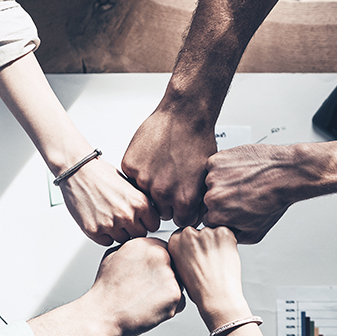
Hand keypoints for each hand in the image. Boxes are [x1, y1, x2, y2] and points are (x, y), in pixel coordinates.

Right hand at [31, 237, 184, 335]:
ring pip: (180, 284)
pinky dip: (170, 309)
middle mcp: (159, 255)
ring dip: (168, 293)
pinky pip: (181, 301)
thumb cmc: (105, 291)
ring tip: (146, 300)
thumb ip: (135, 249)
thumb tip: (146, 251)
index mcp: (145, 243)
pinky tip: (150, 309)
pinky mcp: (175, 294)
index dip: (160, 266)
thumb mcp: (113, 257)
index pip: (166, 251)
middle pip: (176, 266)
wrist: (102, 315)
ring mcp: (169, 274)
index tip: (152, 276)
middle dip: (167, 279)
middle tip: (149, 291)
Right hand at [59, 157, 159, 245]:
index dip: (147, 222)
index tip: (141, 219)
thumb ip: (141, 202)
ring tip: (109, 215)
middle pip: (139, 234)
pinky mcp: (94, 231)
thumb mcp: (130, 184)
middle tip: (123, 217)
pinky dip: (104, 234)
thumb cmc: (101, 173)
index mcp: (140, 203)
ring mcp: (110, 225)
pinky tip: (100, 220)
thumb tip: (151, 216)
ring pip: (122, 239)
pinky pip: (106, 242)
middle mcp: (127, 215)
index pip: (154, 225)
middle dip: (133, 228)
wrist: (77, 171)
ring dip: (118, 231)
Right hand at [122, 110, 217, 226]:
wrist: (184, 115)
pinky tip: (150, 158)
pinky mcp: (130, 166)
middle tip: (169, 182)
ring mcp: (144, 180)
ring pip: (144, 195)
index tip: (179, 203)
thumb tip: (195, 215)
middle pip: (160, 211)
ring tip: (160, 168)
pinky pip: (132, 178)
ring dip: (150, 186)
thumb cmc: (198, 140)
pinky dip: (139, 170)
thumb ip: (198, 200)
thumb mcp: (206, 176)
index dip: (179, 211)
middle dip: (165, 200)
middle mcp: (163, 193)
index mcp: (184, 200)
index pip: (179, 221)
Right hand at [167, 226, 249, 330]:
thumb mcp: (179, 269)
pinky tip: (225, 257)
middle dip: (205, 242)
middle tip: (209, 260)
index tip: (197, 254)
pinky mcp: (223, 233)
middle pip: (199, 232)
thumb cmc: (200, 289)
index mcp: (174, 242)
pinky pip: (227, 234)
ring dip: (217, 243)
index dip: (193, 246)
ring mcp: (206, 232)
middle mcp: (188, 234)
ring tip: (218, 262)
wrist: (216, 296)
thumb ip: (182, 252)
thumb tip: (190, 246)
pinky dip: (229, 243)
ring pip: (214, 232)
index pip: (184, 234)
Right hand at [202, 144, 308, 243]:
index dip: (222, 213)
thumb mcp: (255, 233)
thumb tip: (221, 236)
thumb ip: (233, 237)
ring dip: (223, 182)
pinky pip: (214, 166)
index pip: (209, 218)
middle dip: (222, 198)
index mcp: (217, 216)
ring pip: (211, 182)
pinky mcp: (217, 160)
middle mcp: (212, 197)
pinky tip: (242, 170)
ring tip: (244, 181)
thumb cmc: (275, 201)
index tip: (234, 208)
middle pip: (207, 200)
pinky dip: (225, 167)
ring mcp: (213, 177)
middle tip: (242, 193)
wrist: (286, 173)